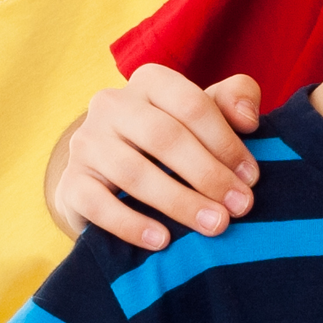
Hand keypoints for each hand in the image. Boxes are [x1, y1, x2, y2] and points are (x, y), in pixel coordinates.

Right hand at [56, 65, 261, 249]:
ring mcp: (86, 142)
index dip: (225, 142)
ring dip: (179, 202)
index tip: (251, 178)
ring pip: (133, 172)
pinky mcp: (71, 183)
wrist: (110, 178)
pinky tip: (163, 240)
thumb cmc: (171, 145)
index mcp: (149, 82)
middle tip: (240, 207)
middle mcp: (111, 104)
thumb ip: (234, 100)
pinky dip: (132, 224)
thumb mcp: (204, 116)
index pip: (191, 103)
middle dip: (208, 174)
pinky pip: (98, 204)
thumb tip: (248, 119)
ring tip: (215, 225)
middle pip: (164, 136)